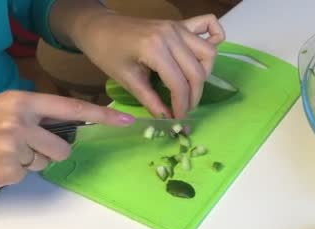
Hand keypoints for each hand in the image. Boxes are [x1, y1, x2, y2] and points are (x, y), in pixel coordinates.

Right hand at [0, 91, 134, 186]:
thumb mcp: (1, 107)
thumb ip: (33, 114)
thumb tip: (65, 127)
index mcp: (22, 102)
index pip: (71, 108)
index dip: (101, 116)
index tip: (127, 120)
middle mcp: (21, 122)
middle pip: (63, 147)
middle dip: (49, 151)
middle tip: (21, 145)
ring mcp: (15, 147)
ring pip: (45, 163)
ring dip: (29, 161)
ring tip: (2, 151)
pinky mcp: (8, 170)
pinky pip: (25, 176)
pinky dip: (11, 173)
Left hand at [71, 12, 224, 118]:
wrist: (98, 27)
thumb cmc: (107, 53)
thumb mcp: (127, 80)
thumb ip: (151, 100)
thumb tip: (168, 119)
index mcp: (154, 48)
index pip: (179, 83)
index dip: (182, 105)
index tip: (178, 119)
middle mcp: (171, 35)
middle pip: (197, 71)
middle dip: (194, 96)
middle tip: (184, 109)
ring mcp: (178, 27)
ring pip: (208, 53)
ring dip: (204, 73)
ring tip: (190, 86)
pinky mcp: (180, 24)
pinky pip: (209, 24)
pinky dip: (216, 36)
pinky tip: (205, 56)